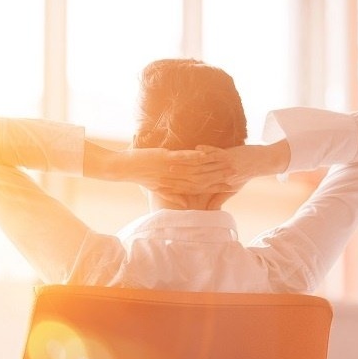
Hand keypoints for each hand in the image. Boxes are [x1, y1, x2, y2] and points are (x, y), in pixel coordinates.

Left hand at [111, 147, 234, 195]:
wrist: (124, 169)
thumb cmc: (141, 176)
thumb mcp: (158, 187)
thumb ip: (173, 195)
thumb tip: (185, 206)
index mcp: (174, 186)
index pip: (198, 188)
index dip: (214, 186)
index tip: (229, 185)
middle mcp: (174, 180)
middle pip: (200, 178)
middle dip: (217, 175)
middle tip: (233, 172)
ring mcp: (170, 169)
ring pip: (194, 168)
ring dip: (210, 165)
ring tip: (225, 161)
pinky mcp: (164, 158)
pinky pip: (182, 157)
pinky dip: (193, 155)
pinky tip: (203, 152)